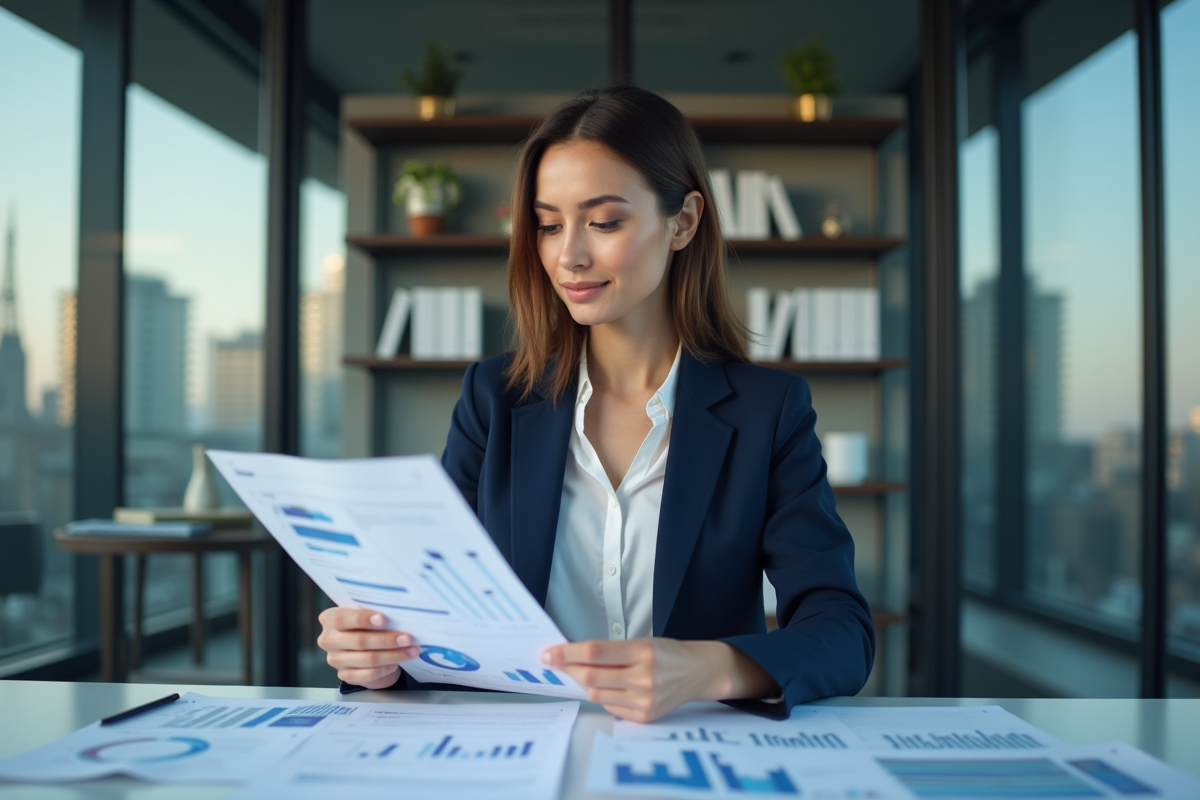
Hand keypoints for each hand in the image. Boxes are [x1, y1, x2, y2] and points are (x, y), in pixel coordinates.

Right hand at [316, 608, 418, 689]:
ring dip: (393, 655)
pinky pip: (368, 674)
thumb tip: (398, 614)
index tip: (383, 619)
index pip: (342, 618)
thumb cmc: (366, 625)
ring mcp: (335, 660)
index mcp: (330, 618)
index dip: (363, 619)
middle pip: (359, 641)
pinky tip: (397, 663)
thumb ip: (374, 614)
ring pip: (368, 659)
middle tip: (407, 638)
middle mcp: (329, 640)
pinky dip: (386, 668)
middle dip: (386, 639)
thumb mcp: (366, 615)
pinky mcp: (345, 675)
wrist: (363, 648)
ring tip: (411, 650)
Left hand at [540, 638, 777, 722]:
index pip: (596, 652)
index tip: (548, 653)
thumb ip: (610, 650)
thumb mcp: (642, 642)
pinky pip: (610, 707)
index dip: (568, 653)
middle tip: (555, 662)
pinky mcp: (645, 717)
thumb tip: (572, 654)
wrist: (698, 672)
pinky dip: (604, 696)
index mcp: (643, 652)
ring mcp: (645, 701)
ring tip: (588, 673)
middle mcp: (644, 677)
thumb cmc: (667, 654)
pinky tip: (612, 687)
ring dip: (586, 683)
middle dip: (568, 669)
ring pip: (596, 694)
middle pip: (591, 676)